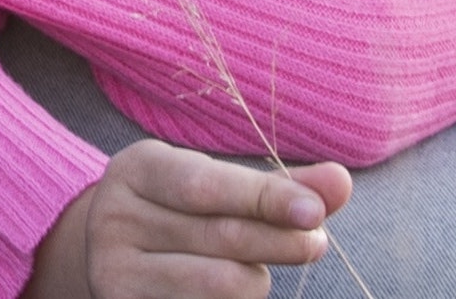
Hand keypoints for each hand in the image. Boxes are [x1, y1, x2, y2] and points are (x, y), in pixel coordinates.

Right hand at [25, 139, 350, 298]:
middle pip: (219, 236)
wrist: (118, 250)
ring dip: (255, 279)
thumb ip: (276, 186)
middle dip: (279, 241)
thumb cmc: (183, 209)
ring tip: (255, 269)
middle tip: (315, 243)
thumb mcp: (217, 184)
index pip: (205, 186)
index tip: (315, 211)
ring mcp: (115, 271)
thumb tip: (340, 182)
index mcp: (136, 169)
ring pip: (218, 283)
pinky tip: (234, 288)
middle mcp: (115, 219)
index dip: (264, 198)